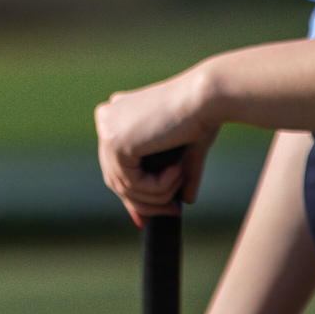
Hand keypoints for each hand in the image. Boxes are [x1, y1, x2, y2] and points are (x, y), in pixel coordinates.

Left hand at [94, 69, 218, 221]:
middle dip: (145, 202)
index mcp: (117, 115)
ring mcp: (107, 129)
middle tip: (173, 211)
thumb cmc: (202, 116)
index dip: (133, 194)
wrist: (207, 97)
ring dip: (157, 195)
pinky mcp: (116, 141)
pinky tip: (178, 172)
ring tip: (182, 183)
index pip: (117, 165)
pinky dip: (158, 187)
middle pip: (116, 177)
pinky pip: (133, 183)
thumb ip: (176, 176)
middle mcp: (107, 119)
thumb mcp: (184, 151)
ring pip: (124, 185)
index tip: (149, 216)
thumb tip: (183, 203)